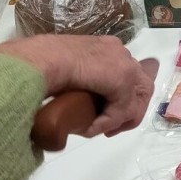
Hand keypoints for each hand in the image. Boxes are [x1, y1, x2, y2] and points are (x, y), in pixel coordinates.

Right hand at [0, 35, 156, 144]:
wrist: (38, 61)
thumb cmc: (40, 64)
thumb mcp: (67, 72)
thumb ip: (80, 82)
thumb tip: (78, 102)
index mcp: (106, 48)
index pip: (128, 74)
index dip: (122, 98)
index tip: (105, 114)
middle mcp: (119, 52)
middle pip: (142, 86)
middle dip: (130, 111)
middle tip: (111, 129)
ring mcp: (123, 63)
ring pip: (136, 99)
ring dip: (120, 120)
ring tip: (103, 132)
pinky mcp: (122, 78)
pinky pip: (122, 109)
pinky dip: (107, 123)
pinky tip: (89, 129)